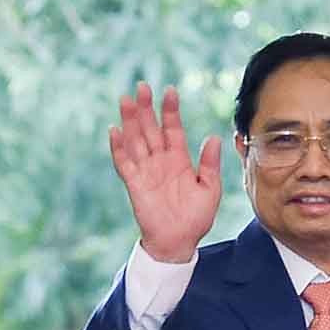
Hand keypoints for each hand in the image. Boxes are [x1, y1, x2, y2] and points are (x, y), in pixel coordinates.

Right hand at [109, 84, 223, 264]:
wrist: (178, 242)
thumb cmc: (196, 218)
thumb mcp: (210, 189)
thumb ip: (209, 164)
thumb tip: (214, 137)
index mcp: (180, 159)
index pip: (173, 129)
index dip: (170, 110)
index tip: (170, 91)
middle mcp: (160, 161)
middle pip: (150, 129)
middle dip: (146, 108)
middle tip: (141, 86)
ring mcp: (146, 171)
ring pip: (135, 140)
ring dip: (130, 121)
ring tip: (125, 100)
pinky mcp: (134, 184)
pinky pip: (124, 163)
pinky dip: (118, 148)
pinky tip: (114, 131)